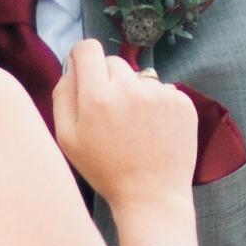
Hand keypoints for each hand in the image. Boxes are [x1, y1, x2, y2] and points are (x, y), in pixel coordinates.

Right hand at [50, 36, 196, 215]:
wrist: (152, 197)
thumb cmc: (105, 171)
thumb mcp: (68, 139)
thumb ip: (63, 95)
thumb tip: (71, 65)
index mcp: (97, 96)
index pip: (87, 48)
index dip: (83, 60)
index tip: (86, 75)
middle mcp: (130, 88)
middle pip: (114, 62)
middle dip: (109, 81)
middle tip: (111, 115)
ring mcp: (160, 94)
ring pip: (140, 77)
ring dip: (135, 93)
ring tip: (135, 128)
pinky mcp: (182, 103)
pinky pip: (163, 91)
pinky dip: (157, 106)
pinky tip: (153, 131)